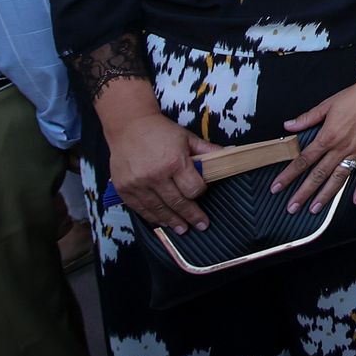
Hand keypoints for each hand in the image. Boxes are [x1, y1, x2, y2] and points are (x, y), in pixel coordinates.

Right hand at [106, 113, 217, 233]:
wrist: (128, 125)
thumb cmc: (161, 131)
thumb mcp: (188, 138)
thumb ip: (208, 151)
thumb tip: (230, 155)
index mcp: (175, 162)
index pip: (193, 189)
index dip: (200, 192)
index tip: (202, 193)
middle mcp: (156, 175)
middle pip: (178, 203)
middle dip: (191, 216)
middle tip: (201, 225)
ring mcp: (138, 184)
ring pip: (159, 210)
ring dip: (172, 221)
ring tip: (182, 229)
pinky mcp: (125, 189)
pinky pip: (141, 209)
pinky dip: (153, 217)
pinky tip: (162, 221)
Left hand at [273, 79, 355, 212]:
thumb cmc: (353, 97)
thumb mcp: (326, 105)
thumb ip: (306, 118)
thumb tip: (288, 125)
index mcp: (328, 136)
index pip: (304, 159)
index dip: (289, 174)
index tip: (278, 186)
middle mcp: (341, 147)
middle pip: (318, 174)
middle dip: (303, 192)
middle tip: (292, 207)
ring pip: (339, 178)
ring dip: (326, 195)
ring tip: (315, 209)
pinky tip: (355, 200)